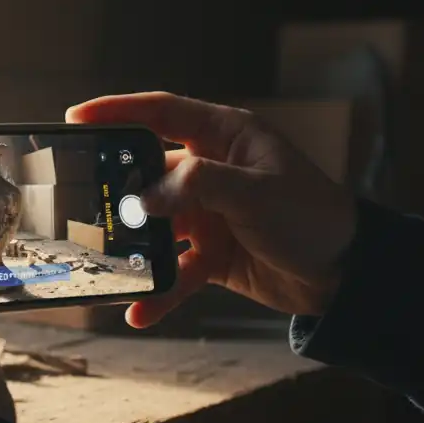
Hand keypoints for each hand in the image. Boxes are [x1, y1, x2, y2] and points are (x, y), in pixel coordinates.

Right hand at [67, 92, 356, 326]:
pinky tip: (139, 311)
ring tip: (103, 262)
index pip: (161, 112)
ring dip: (131, 247)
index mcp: (225, 137)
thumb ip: (197, 186)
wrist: (349, 276)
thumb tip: (142, 198)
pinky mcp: (211, 253)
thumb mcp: (256, 192)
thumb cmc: (314, 217)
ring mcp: (209, 213)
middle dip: (115, 188)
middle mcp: (211, 171)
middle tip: (78, 200)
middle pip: (148, 172)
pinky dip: (158, 291)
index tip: (75, 117)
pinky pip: (173, 270)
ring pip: (154, 225)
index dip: (117, 111)